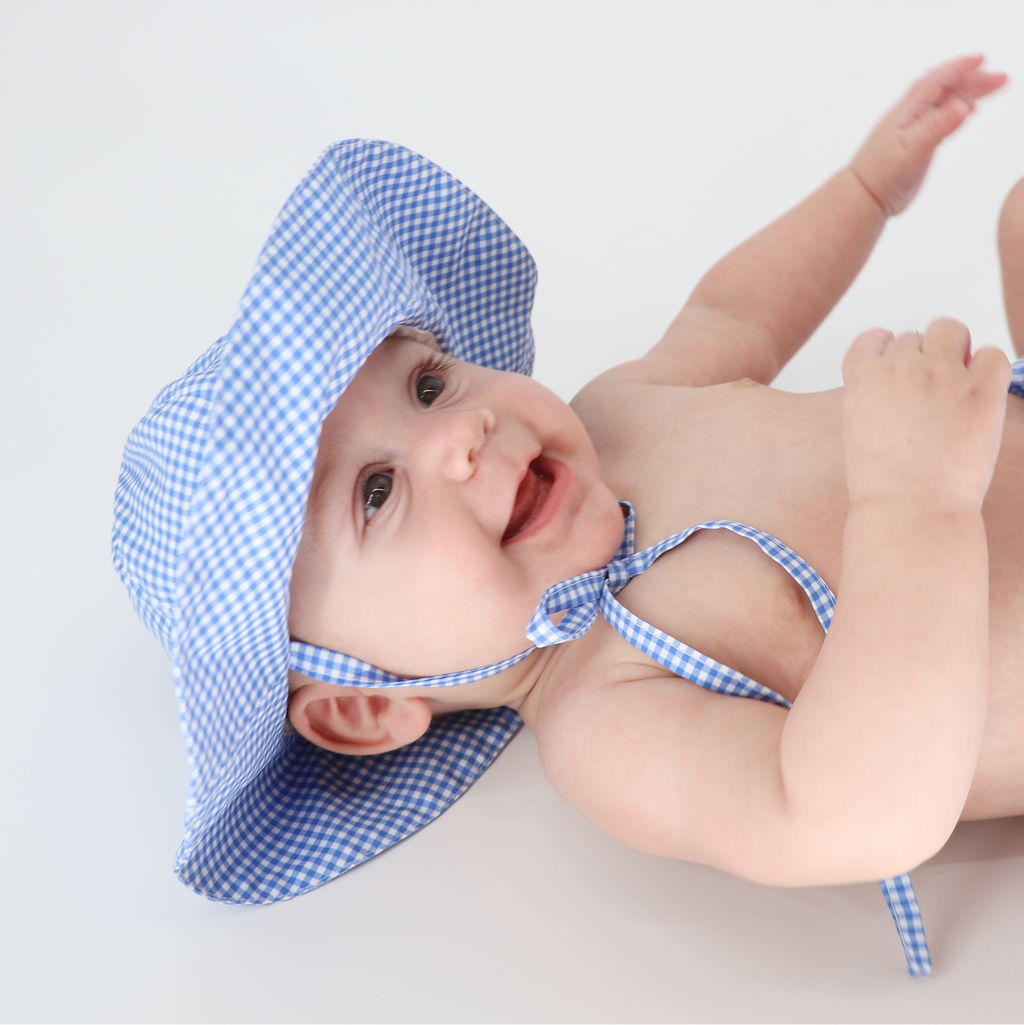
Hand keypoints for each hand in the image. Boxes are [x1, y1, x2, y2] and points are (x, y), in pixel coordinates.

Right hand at [841, 319, 1010, 511]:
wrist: (909, 509)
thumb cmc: (883, 485)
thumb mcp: (858, 434)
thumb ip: (874, 402)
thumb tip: (903, 393)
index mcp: (863, 381)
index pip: (873, 340)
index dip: (888, 350)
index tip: (898, 368)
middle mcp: (899, 368)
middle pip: (914, 337)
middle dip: (924, 360)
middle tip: (933, 396)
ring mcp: (940, 374)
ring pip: (950, 330)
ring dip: (956, 352)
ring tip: (959, 388)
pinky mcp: (980, 388)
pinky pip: (992, 355)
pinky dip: (989, 370)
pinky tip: (981, 398)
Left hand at [850, 56, 1005, 216]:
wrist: (863, 199)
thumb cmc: (880, 175)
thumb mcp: (912, 149)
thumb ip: (937, 127)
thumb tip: (964, 106)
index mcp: (906, 112)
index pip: (935, 81)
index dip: (958, 67)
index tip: (982, 59)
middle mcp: (909, 117)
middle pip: (945, 90)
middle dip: (973, 79)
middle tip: (1002, 77)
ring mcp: (913, 131)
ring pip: (945, 104)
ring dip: (969, 92)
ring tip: (994, 87)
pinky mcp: (917, 147)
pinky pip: (941, 120)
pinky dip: (958, 111)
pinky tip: (970, 111)